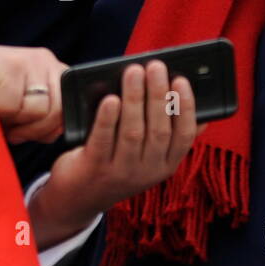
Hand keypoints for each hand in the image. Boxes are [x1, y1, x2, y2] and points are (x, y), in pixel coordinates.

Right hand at [0, 43, 64, 143]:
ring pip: (40, 111)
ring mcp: (30, 61)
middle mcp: (45, 61)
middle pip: (59, 111)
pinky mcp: (11, 67)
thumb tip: (57, 133)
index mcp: (52, 69)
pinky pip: (14, 107)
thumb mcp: (20, 106)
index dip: (51, 126)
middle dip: (34, 129)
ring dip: (16, 122)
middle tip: (12, 128)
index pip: (71, 106)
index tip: (28, 130)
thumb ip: (43, 115)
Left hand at [28, 61, 196, 247]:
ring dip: (134, 99)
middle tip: (155, 66)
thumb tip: (187, 100)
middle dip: (158, 95)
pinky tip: (110, 99)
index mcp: (165, 165)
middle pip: (159, 130)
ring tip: (133, 72)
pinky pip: (103, 140)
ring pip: (133, 132)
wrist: (78, 199)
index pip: (185, 137)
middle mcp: (147, 171)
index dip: (185, 108)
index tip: (181, 80)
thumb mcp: (146, 157)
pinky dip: (108, 118)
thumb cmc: (116, 163)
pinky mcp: (95, 168)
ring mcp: (121, 172)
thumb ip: (165, 134)